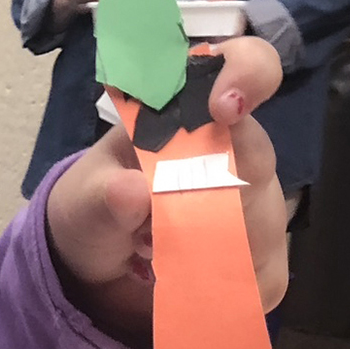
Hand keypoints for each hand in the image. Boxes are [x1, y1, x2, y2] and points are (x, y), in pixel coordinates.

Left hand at [44, 37, 286, 346]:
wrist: (95, 258)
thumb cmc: (95, 205)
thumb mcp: (85, 200)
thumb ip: (104, 196)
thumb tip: (132, 193)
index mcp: (190, 111)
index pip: (247, 65)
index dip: (248, 74)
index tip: (223, 106)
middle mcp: (234, 148)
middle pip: (258, 158)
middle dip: (211, 197)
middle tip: (159, 227)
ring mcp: (255, 201)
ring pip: (264, 221)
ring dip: (208, 247)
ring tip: (156, 258)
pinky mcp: (261, 254)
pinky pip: (264, 272)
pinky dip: (221, 284)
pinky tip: (185, 282)